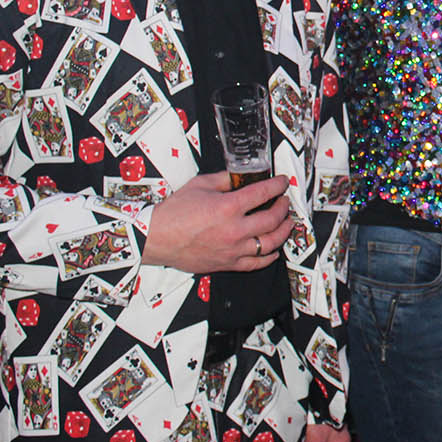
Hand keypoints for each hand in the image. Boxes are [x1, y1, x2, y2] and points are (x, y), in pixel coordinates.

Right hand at [143, 172, 293, 271]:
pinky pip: (256, 263)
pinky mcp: (227, 264)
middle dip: (283, 208)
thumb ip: (224, 179)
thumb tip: (241, 176)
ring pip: (270, 243)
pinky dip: (269, 257)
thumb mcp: (200, 185)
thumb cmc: (173, 213)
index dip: (277, 185)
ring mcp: (232, 249)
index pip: (263, 193)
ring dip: (283, 232)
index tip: (282, 182)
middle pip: (272, 219)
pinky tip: (274, 250)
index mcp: (228, 207)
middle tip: (284, 202)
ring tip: (286, 223)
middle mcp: (234, 230)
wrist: (155, 238)